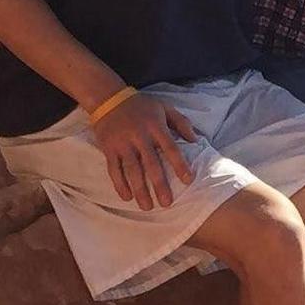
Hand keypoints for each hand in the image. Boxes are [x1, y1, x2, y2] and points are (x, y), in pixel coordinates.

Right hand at [92, 91, 199, 209]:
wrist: (107, 97)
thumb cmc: (141, 105)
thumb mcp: (164, 107)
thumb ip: (181, 122)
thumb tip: (196, 140)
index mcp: (155, 126)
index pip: (170, 148)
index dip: (179, 164)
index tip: (188, 180)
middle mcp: (139, 136)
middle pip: (151, 164)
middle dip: (159, 185)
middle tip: (166, 203)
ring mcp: (123, 143)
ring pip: (131, 170)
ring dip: (139, 190)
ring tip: (147, 206)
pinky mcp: (109, 149)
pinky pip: (114, 169)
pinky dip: (119, 184)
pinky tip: (126, 197)